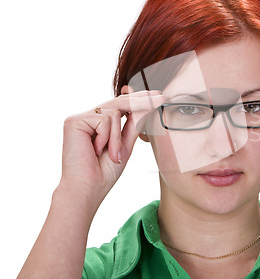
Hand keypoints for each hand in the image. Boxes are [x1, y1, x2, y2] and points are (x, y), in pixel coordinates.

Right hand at [60, 90, 165, 204]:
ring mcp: (79, 118)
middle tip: (161, 97)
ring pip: (114, 112)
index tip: (157, 96)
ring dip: (117, 137)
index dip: (138, 99)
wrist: (88, 188)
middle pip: (118, 102)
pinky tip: (96, 151)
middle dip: (140, 101)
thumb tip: (146, 107)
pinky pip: (104, 119)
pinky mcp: (74, 121)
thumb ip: (133, 125)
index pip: (120, 106)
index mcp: (98, 124)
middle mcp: (87, 118)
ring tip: (112, 155)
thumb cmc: (104, 172)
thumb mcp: (125, 145)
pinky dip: (107, 137)